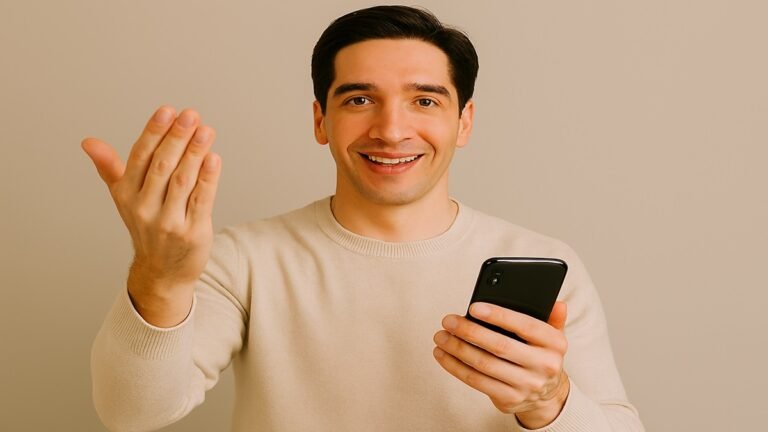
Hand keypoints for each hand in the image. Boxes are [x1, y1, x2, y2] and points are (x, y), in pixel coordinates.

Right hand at [82, 106, 220, 326]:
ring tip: (206, 131)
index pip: (140, 156)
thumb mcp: (124, 198)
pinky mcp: (192, 232)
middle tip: (191, 115)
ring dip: (195, 153)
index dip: (154, 132)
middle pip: (162, 166)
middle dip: (177, 138)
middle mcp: (145, 208)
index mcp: (127, 194)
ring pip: (182, 181)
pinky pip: (201, 200)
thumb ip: (110, 167)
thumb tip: (88, 142)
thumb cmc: (148, 227)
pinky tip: (214, 158)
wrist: (163, 272)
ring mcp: (169, 222)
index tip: (168, 110)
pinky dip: (208, 179)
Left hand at [433, 301, 569, 428]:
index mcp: (554, 344)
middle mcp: (543, 366)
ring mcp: (526, 385)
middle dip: (470, 332)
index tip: (474, 307)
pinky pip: (476, 382)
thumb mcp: (552, 335)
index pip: (526, 326)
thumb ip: (553, 318)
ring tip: (441, 336)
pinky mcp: (509, 399)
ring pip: (484, 365)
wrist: (547, 394)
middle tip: (449, 321)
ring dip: (457, 349)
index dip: (499, 316)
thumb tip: (557, 302)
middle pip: (500, 346)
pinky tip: (443, 354)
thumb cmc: (541, 354)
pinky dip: (455, 367)